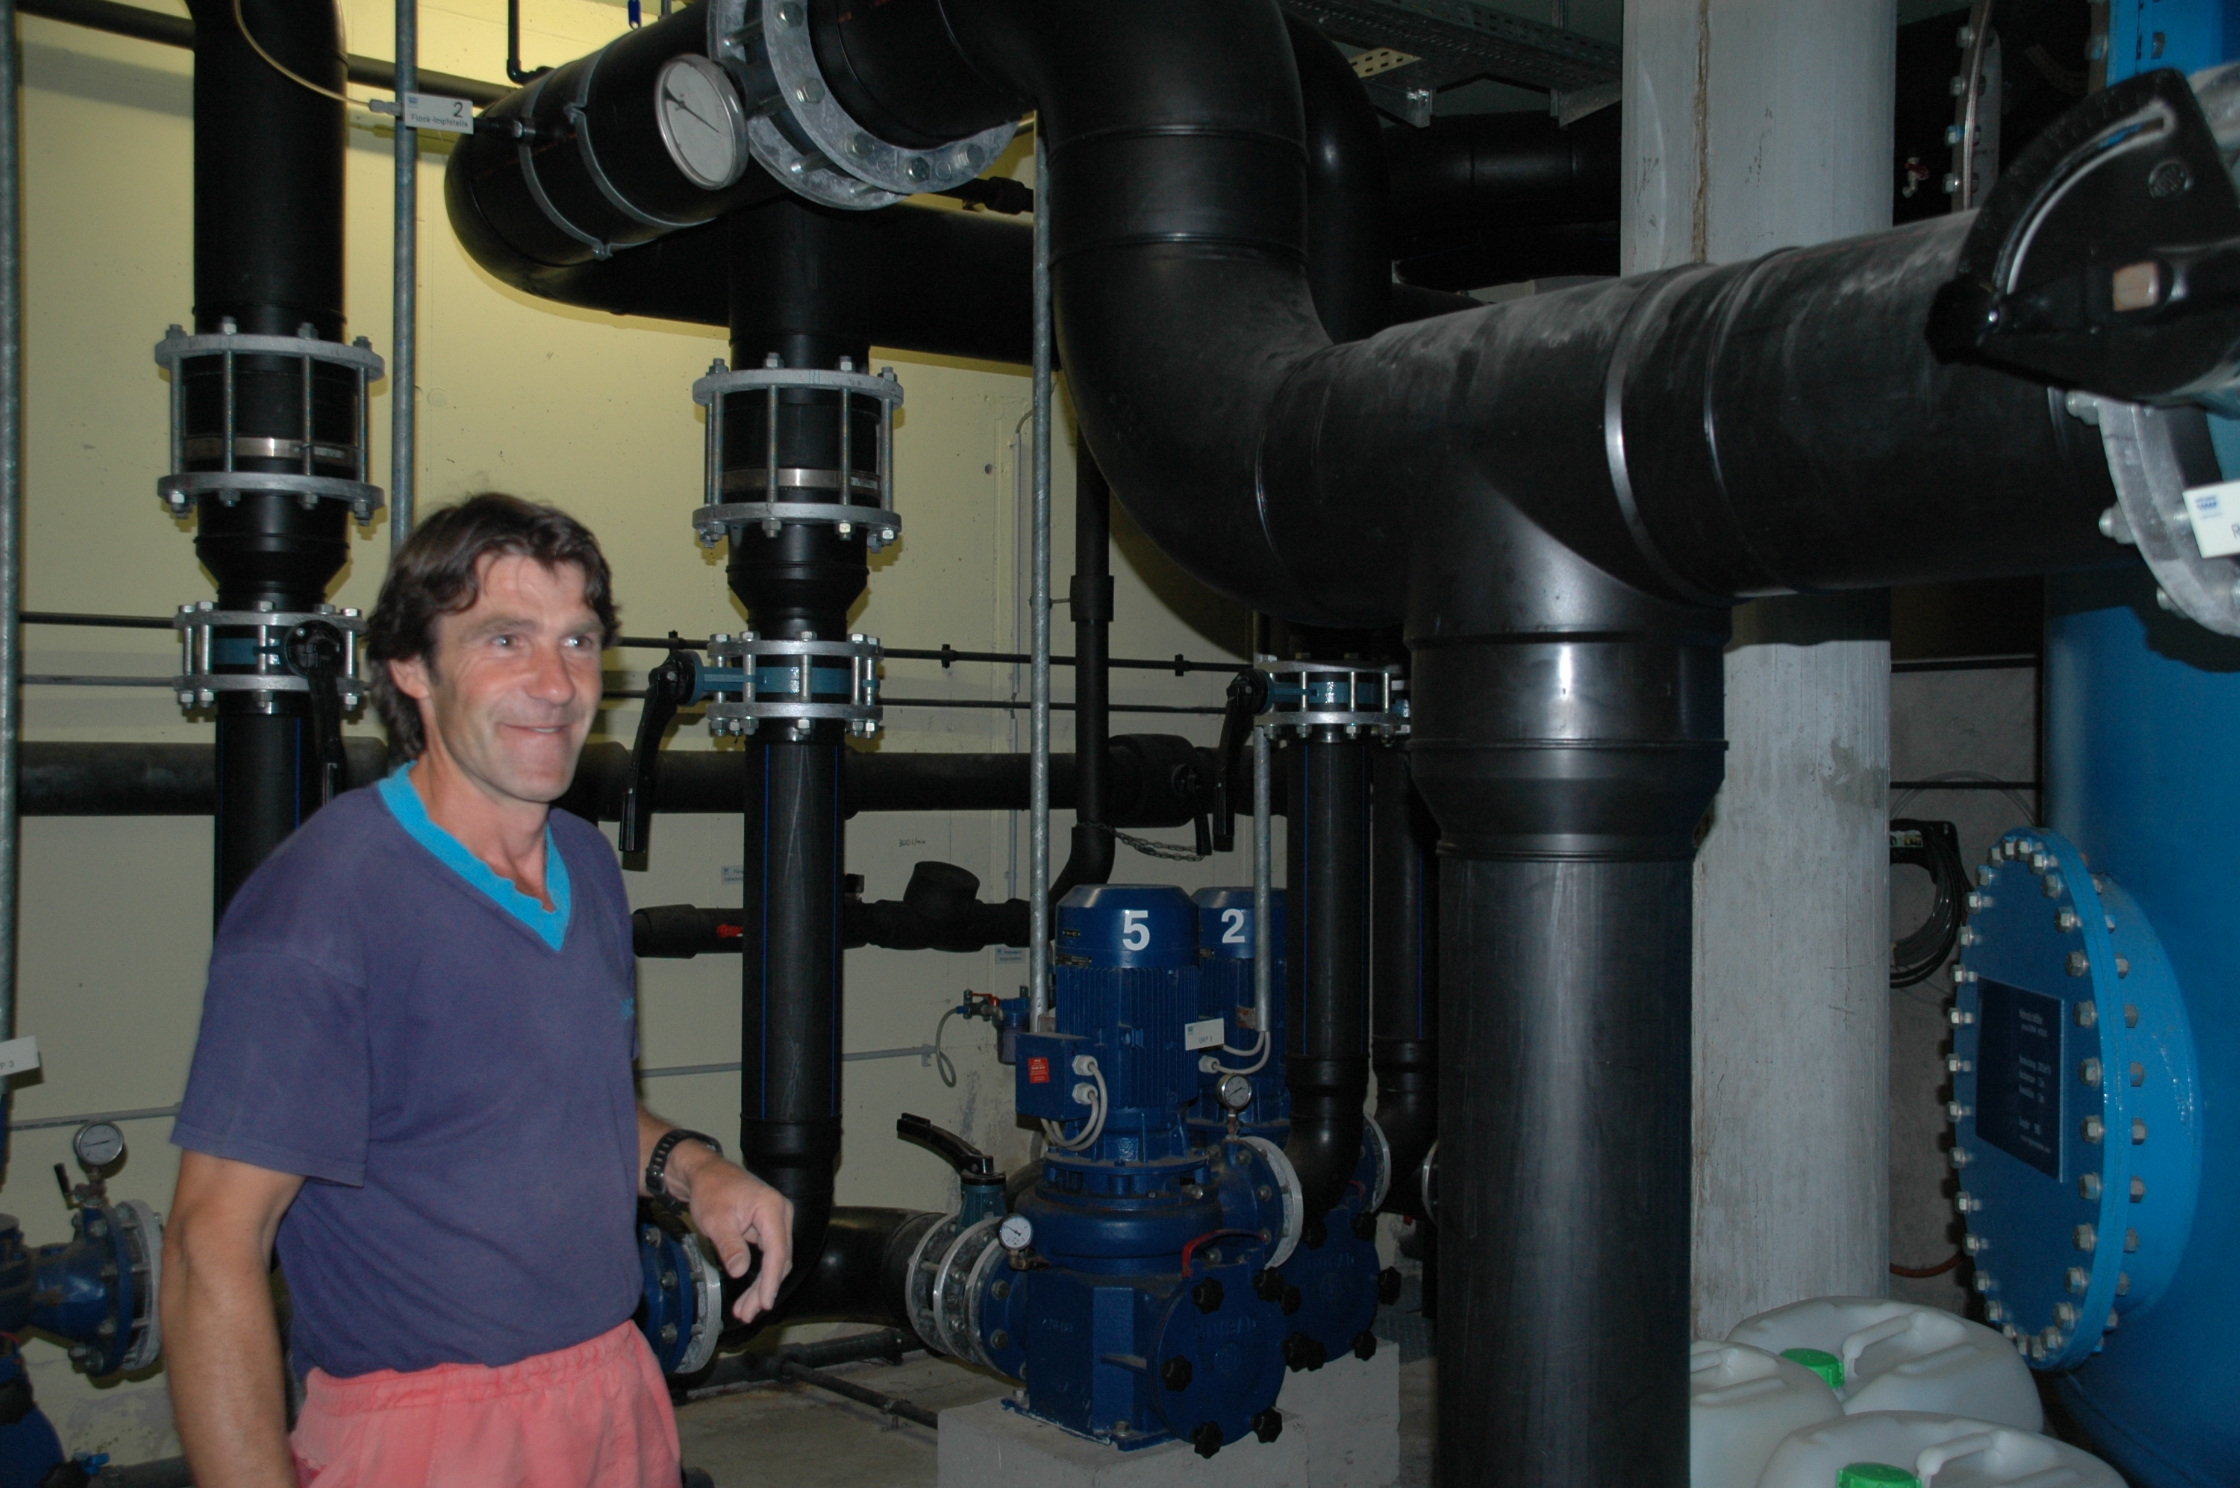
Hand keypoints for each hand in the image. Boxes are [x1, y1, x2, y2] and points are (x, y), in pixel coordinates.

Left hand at [675, 1153, 794, 1323]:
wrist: (705, 1173)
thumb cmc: (711, 1190)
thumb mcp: (716, 1220)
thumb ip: (730, 1246)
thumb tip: (740, 1271)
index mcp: (772, 1208)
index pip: (777, 1251)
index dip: (771, 1280)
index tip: (765, 1302)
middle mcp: (780, 1214)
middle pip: (779, 1260)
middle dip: (764, 1289)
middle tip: (748, 1313)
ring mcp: (776, 1221)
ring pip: (775, 1261)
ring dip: (761, 1286)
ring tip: (745, 1309)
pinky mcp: (767, 1228)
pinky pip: (768, 1256)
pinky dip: (758, 1275)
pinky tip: (748, 1293)